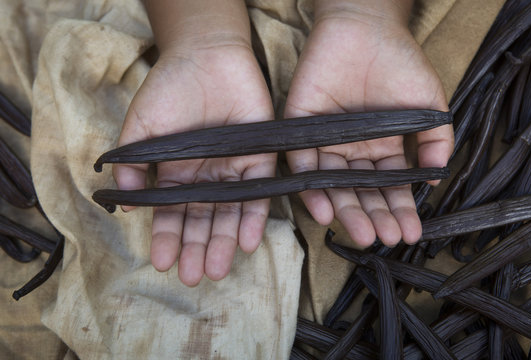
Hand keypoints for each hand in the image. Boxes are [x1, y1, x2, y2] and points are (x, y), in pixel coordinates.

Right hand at [113, 43, 274, 285]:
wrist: (207, 55)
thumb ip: (132, 164)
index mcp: (176, 173)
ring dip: (224, 242)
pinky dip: (254, 217)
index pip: (172, 214)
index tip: (162, 263)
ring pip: (230, 213)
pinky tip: (246, 241)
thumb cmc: (169, 89)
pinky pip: (259, 192)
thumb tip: (124, 202)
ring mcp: (233, 169)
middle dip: (197, 249)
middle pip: (202, 220)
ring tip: (218, 269)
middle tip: (194, 277)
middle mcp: (205, 177)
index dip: (166, 238)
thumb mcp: (140, 127)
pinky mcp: (260, 157)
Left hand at [284, 5, 453, 246]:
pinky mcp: (301, 127)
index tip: (409, 234)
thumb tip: (436, 179)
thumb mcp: (427, 104)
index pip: (389, 187)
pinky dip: (310, 187)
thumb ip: (434, 140)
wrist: (366, 25)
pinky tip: (324, 210)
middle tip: (383, 238)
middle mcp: (352, 150)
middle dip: (373, 217)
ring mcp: (326, 141)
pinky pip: (302, 162)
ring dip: (346, 210)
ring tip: (361, 233)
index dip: (399, 211)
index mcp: (381, 148)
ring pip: (332, 184)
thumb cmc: (399, 62)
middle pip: (361, 192)